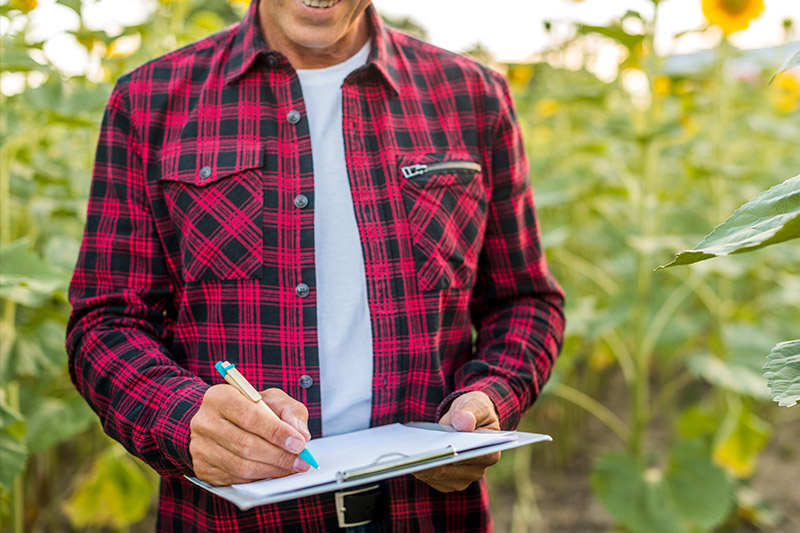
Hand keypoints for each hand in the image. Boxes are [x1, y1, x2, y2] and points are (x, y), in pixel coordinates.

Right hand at [189, 385, 312, 485]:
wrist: (221, 420)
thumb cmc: (250, 407)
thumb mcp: (272, 398)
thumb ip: (290, 411)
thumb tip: (301, 434)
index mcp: (220, 397)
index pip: (249, 417)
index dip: (277, 433)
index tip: (299, 443)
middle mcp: (204, 421)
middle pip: (245, 444)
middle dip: (279, 455)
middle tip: (301, 461)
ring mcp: (199, 447)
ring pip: (241, 466)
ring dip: (272, 470)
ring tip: (292, 467)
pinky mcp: (202, 468)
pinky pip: (235, 479)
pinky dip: (259, 478)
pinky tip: (274, 472)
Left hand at [412, 391, 501, 491]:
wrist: (465, 418)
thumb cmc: (473, 411)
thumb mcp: (475, 404)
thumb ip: (471, 413)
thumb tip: (464, 424)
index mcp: (490, 452)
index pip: (473, 458)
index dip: (456, 455)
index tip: (439, 451)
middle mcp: (477, 470)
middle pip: (450, 470)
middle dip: (431, 462)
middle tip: (412, 455)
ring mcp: (461, 478)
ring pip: (436, 476)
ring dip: (421, 466)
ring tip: (405, 456)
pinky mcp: (445, 480)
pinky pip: (429, 477)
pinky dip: (417, 468)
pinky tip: (407, 458)